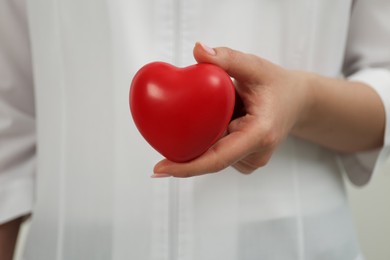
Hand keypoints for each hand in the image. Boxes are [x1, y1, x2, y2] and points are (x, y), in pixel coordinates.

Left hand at [153, 42, 309, 176]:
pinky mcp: (247, 160)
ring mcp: (253, 160)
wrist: (298, 101)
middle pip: (211, 158)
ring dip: (204, 137)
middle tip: (170, 127)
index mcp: (260, 134)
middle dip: (187, 146)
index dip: (187, 167)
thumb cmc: (278, 85)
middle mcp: (257, 153)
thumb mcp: (255, 67)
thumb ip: (228, 58)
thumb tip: (198, 50)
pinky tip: (224, 122)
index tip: (160, 169)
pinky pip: (220, 153)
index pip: (218, 158)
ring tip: (225, 112)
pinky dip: (212, 139)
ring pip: (214, 155)